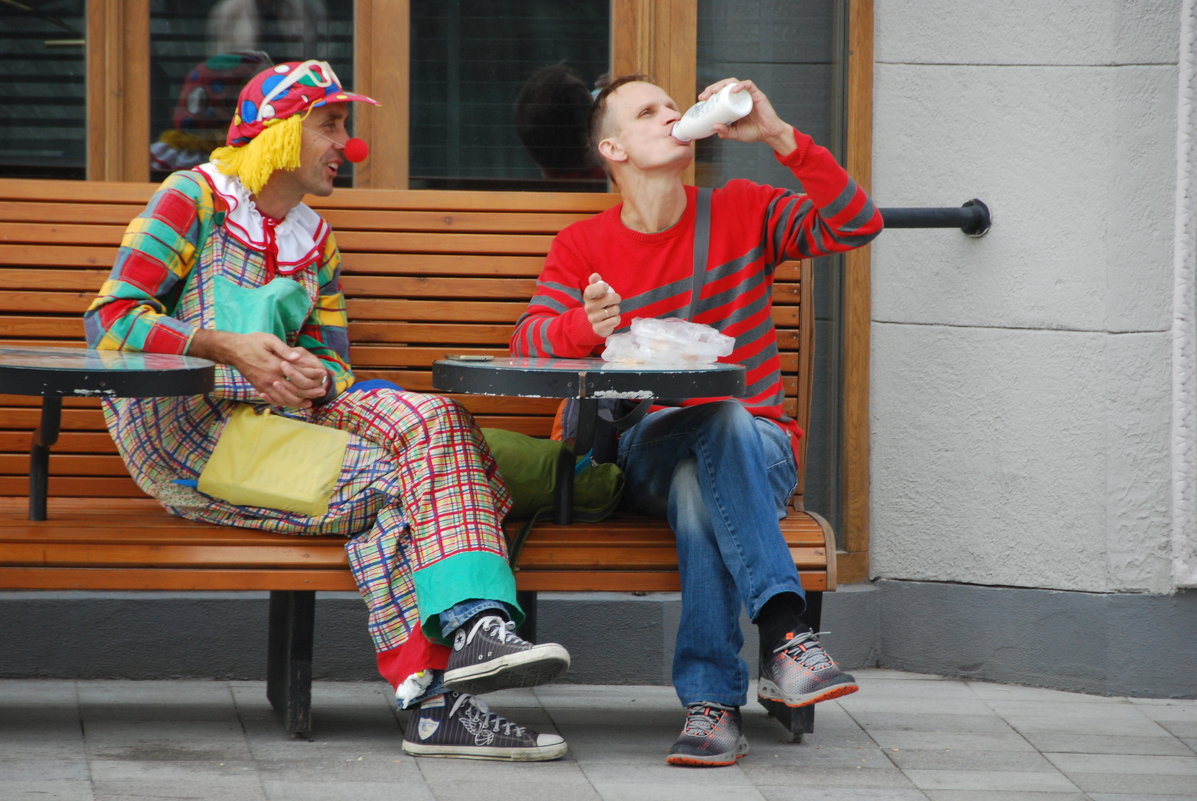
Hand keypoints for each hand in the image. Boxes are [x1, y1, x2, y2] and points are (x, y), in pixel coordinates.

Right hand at [190, 330, 329, 408]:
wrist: (232, 350)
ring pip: (284, 399)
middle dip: (310, 392)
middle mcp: (270, 378)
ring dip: (299, 401)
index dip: (312, 375)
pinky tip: (292, 403)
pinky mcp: (259, 388)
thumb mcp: (269, 340)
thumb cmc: (252, 342)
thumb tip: (297, 356)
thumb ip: (284, 349)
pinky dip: (285, 403)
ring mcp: (264, 385)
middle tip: (322, 392)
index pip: (298, 373)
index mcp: (275, 365)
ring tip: (310, 402)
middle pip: (294, 390)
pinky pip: (274, 400)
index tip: (323, 374)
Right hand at [583, 272, 621, 337]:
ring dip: (616, 309)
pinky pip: (614, 320)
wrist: (596, 322)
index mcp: (587, 297)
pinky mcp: (598, 328)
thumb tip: (595, 275)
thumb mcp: (597, 291)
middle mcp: (588, 308)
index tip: (606, 287)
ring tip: (612, 310)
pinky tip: (612, 319)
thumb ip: (596, 282)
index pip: (590, 290)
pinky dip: (617, 319)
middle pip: (609, 299)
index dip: (601, 287)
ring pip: (614, 310)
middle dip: (616, 298)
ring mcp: (592, 319)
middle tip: (614, 301)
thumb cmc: (599, 303)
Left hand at [698, 78, 795, 154]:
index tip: (701, 99)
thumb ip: (725, 132)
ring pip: (734, 82)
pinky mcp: (757, 95)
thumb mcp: (735, 134)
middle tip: (704, 96)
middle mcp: (739, 96)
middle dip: (712, 88)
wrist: (769, 134)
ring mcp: (748, 94)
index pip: (719, 93)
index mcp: (732, 103)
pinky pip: (748, 85)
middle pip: (724, 85)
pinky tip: (732, 91)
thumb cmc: (753, 132)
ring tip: (714, 92)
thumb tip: (714, 126)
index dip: (709, 93)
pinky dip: (740, 86)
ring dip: (723, 84)